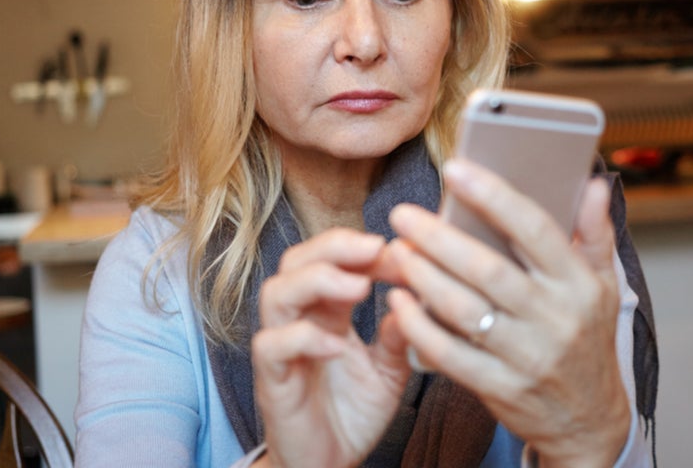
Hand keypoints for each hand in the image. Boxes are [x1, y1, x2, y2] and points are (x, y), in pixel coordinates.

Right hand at [251, 228, 412, 467]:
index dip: (365, 249)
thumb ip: (400, 335)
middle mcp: (301, 320)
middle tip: (375, 247)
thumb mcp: (390, 370)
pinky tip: (338, 345)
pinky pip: (273, 345)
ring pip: (277, 292)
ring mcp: (283, 348)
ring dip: (317, 280)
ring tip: (359, 287)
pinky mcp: (273, 380)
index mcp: (328, 311)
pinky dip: (303, 337)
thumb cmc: (353, 413)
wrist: (329, 466)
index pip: (334, 259)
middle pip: (297, 260)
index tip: (404, 251)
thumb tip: (419, 296)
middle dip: (335, 246)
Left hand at [385, 159, 629, 467]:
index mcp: (578, 284)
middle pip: (489, 269)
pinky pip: (449, 354)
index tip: (455, 169)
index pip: (535, 229)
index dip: (494, 196)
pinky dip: (418, 326)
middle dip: (439, 238)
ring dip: (423, 278)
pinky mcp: (500, 387)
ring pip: (464, 310)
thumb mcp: (603, 285)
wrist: (588, 421)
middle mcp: (555, 319)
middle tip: (403, 214)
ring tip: (397, 252)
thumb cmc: (587, 340)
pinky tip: (397, 302)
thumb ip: (594, 232)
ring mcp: (527, 356)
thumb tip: (594, 182)